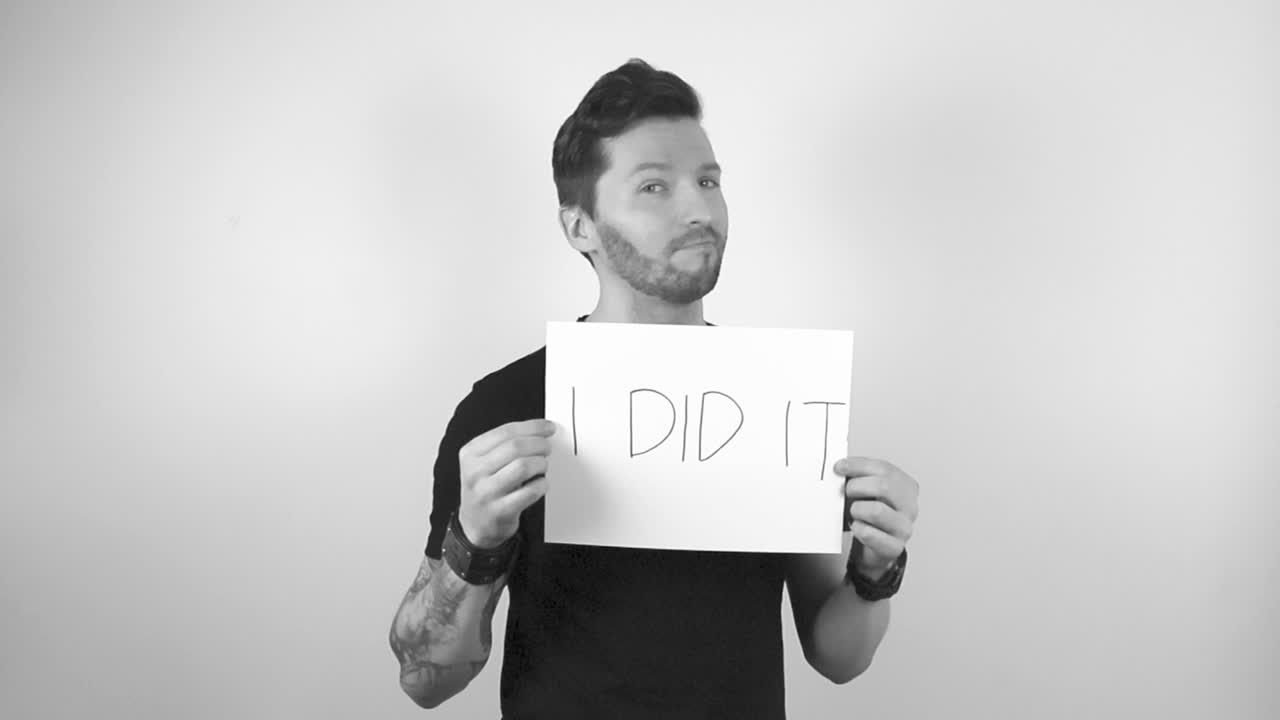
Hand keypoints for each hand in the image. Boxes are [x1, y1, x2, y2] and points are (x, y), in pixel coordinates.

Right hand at [457, 419, 556, 547]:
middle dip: (539, 444)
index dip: (532, 427)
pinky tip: (541, 484)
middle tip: (547, 448)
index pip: (505, 432)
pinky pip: (530, 492)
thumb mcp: (485, 462)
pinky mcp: (500, 511)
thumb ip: (506, 445)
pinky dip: (542, 484)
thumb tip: (541, 430)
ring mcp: (486, 493)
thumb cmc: (487, 488)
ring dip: (541, 463)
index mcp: (470, 453)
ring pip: (523, 466)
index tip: (548, 428)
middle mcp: (475, 472)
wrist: (476, 523)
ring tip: (542, 466)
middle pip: (515, 447)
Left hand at [834, 457, 919, 579]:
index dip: (858, 466)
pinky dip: (857, 528)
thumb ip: (860, 476)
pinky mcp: (894, 547)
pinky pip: (869, 534)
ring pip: (876, 510)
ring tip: (853, 512)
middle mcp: (910, 506)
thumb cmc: (871, 514)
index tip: (839, 467)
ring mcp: (904, 528)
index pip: (883, 468)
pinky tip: (857, 526)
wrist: (877, 545)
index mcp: (906, 486)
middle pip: (882, 486)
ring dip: (857, 509)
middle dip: (856, 487)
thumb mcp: (870, 490)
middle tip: (846, 492)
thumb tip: (841, 467)